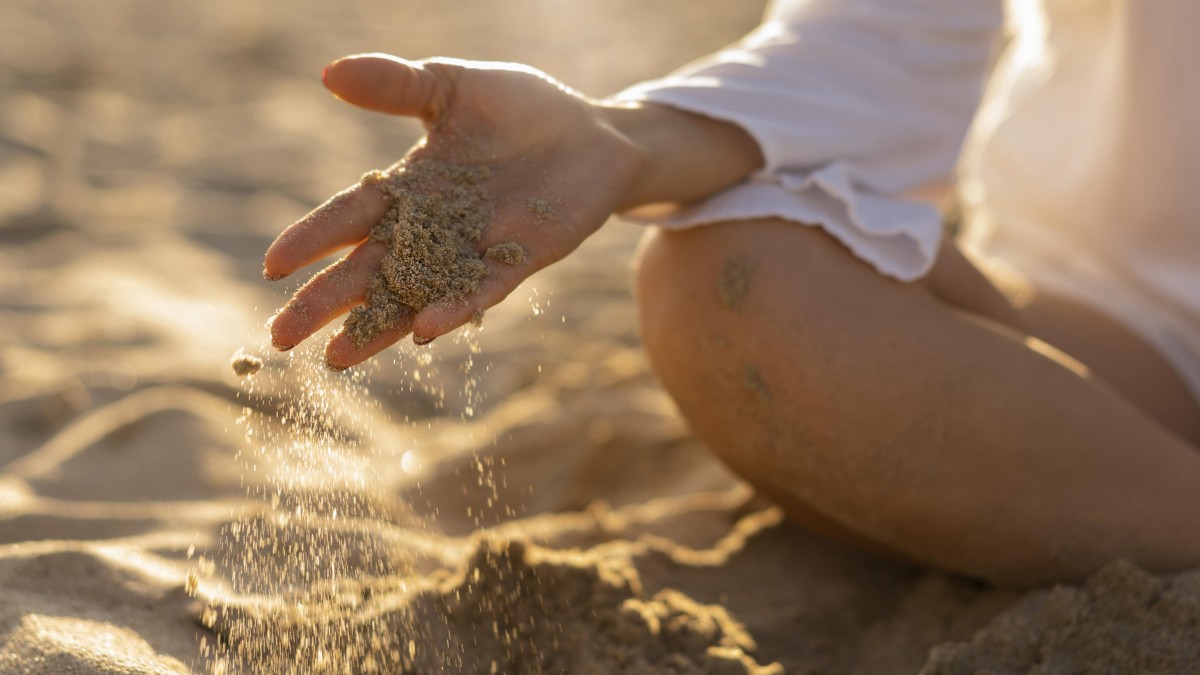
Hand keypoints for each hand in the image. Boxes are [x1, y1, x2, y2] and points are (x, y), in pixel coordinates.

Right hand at [264, 54, 645, 367]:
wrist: (596, 133)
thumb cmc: (522, 108)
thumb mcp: (453, 87)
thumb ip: (397, 85)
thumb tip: (329, 72)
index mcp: (411, 186)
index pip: (350, 215)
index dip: (313, 239)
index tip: (273, 266)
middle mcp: (434, 227)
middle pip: (368, 268)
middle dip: (324, 302)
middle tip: (278, 338)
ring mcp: (473, 250)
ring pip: (414, 294)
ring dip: (376, 326)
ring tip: (335, 358)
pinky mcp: (517, 262)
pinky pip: (478, 292)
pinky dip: (451, 310)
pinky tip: (421, 332)